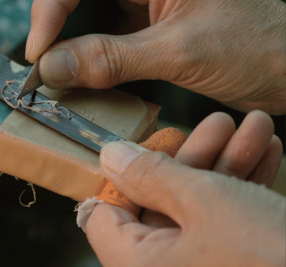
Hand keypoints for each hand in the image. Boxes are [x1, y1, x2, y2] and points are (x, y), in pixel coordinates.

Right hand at [27, 0, 285, 113]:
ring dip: (60, 5)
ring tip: (57, 48)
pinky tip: (80, 53)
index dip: (47, 7)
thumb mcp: (178, 59)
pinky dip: (79, 23)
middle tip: (44, 49)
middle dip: (48, 0)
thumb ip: (108, 60)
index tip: (38, 53)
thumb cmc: (255, 52)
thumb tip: (48, 67)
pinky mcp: (149, 2)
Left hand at [85, 110, 284, 266]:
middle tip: (219, 121)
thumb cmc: (267, 255)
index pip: (103, 215)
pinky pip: (230, 223)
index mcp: (136, 266)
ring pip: (201, 209)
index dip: (123, 174)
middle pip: (158, 205)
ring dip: (228, 162)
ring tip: (256, 124)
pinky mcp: (238, 264)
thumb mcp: (204, 200)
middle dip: (196, 156)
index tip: (147, 140)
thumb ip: (151, 174)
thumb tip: (110, 157)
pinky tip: (270, 148)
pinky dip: (246, 187)